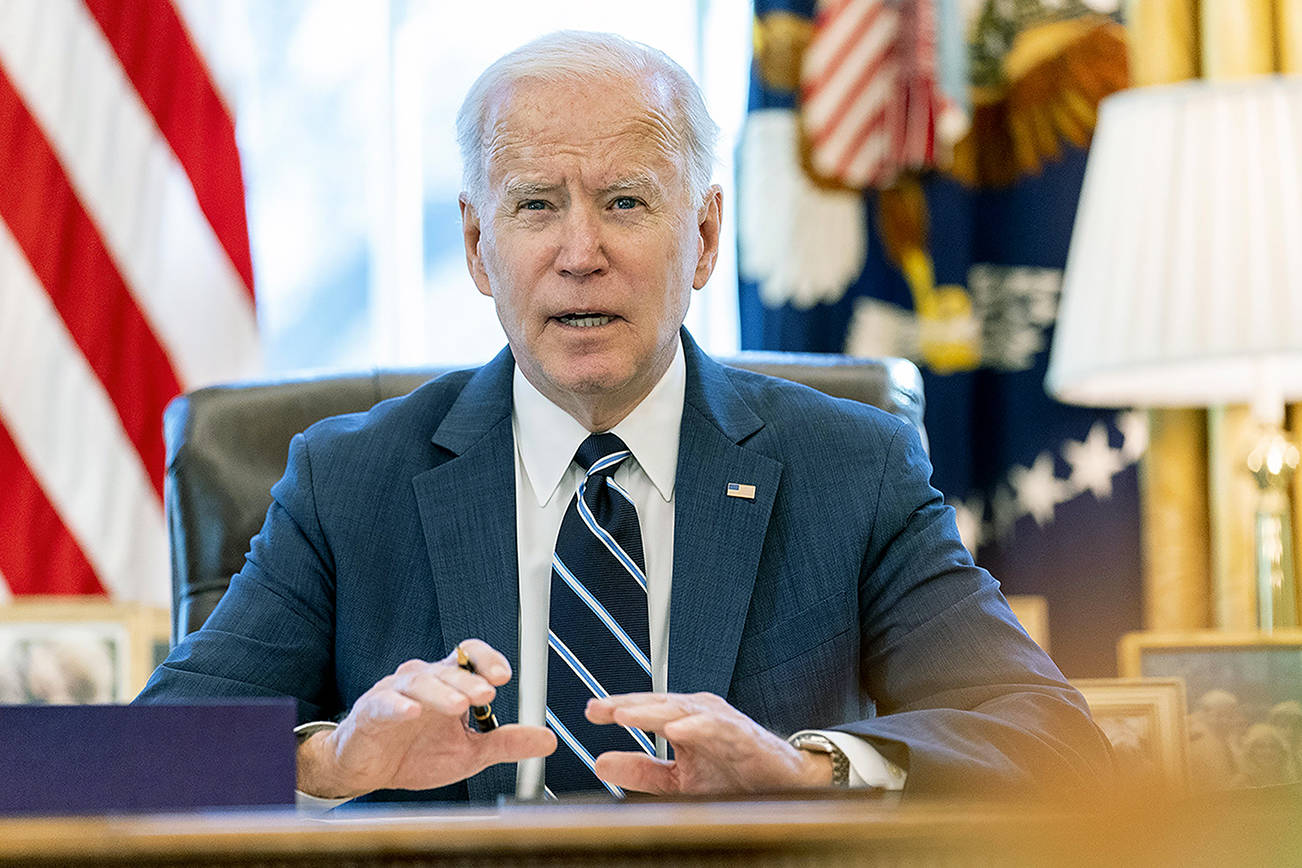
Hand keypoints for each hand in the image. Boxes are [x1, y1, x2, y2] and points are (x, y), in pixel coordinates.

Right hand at [297, 639, 555, 797]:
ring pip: (420, 682)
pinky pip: (384, 703)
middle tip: (488, 693)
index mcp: (448, 684)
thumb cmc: (416, 753)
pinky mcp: (371, 712)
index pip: (470, 658)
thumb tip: (549, 739)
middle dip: (470, 681)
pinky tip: (411, 713)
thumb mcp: (470, 752)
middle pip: (449, 671)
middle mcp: (424, 680)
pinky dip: (398, 706)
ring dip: (441, 693)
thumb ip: (505, 742)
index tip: (505, 675)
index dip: (487, 660)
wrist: (368, 770)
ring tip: (459, 705)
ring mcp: (395, 693)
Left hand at [585, 692, 832, 794]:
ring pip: (682, 711)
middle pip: (657, 704)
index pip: (644, 709)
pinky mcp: (743, 735)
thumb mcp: (677, 778)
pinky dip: (696, 727)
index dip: (617, 708)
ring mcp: (721, 722)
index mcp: (682, 719)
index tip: (589, 711)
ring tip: (625, 715)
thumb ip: (641, 771)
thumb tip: (600, 763)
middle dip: (628, 705)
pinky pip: (717, 727)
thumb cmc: (733, 775)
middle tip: (600, 709)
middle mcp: (699, 714)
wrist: (784, 785)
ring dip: (653, 712)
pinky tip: (676, 730)